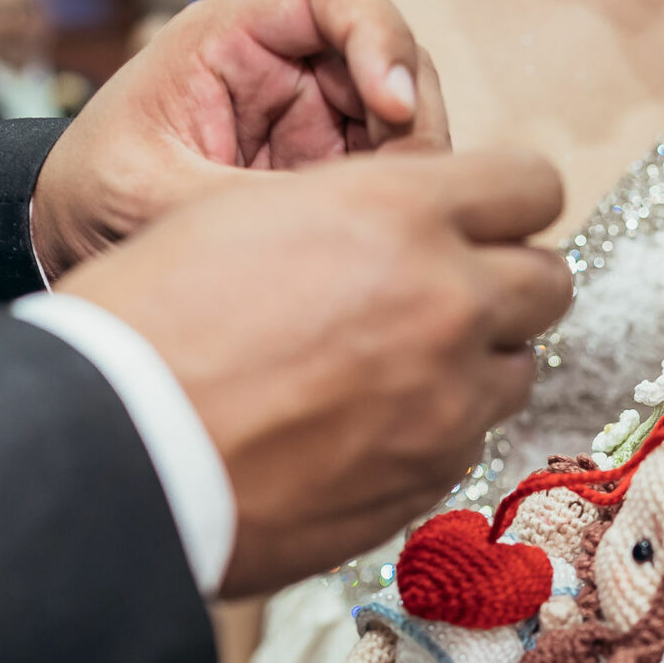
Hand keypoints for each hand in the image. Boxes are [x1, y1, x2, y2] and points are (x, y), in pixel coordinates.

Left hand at [32, 0, 451, 278]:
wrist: (73, 230)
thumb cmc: (95, 193)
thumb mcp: (153, 198)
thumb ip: (247, 203)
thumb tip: (349, 222)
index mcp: (231, 35)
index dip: (380, 34)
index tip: (391, 105)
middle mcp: (288, 61)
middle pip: (394, 54)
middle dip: (412, 117)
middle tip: (402, 190)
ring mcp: (318, 113)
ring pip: (409, 114)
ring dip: (415, 164)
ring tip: (384, 224)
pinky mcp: (333, 163)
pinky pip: (395, 167)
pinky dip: (404, 198)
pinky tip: (378, 238)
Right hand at [58, 151, 572, 595]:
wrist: (113, 449)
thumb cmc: (152, 319)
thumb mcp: (246, 210)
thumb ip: (359, 210)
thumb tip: (413, 223)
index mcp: (401, 211)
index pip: (532, 185)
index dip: (505, 199)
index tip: (480, 216)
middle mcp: (447, 301)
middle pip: (550, 280)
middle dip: (507, 280)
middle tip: (449, 290)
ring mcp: (448, 400)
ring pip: (521, 367)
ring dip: (481, 359)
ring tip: (403, 364)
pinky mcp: (430, 477)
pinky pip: (472, 439)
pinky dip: (439, 428)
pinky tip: (370, 425)